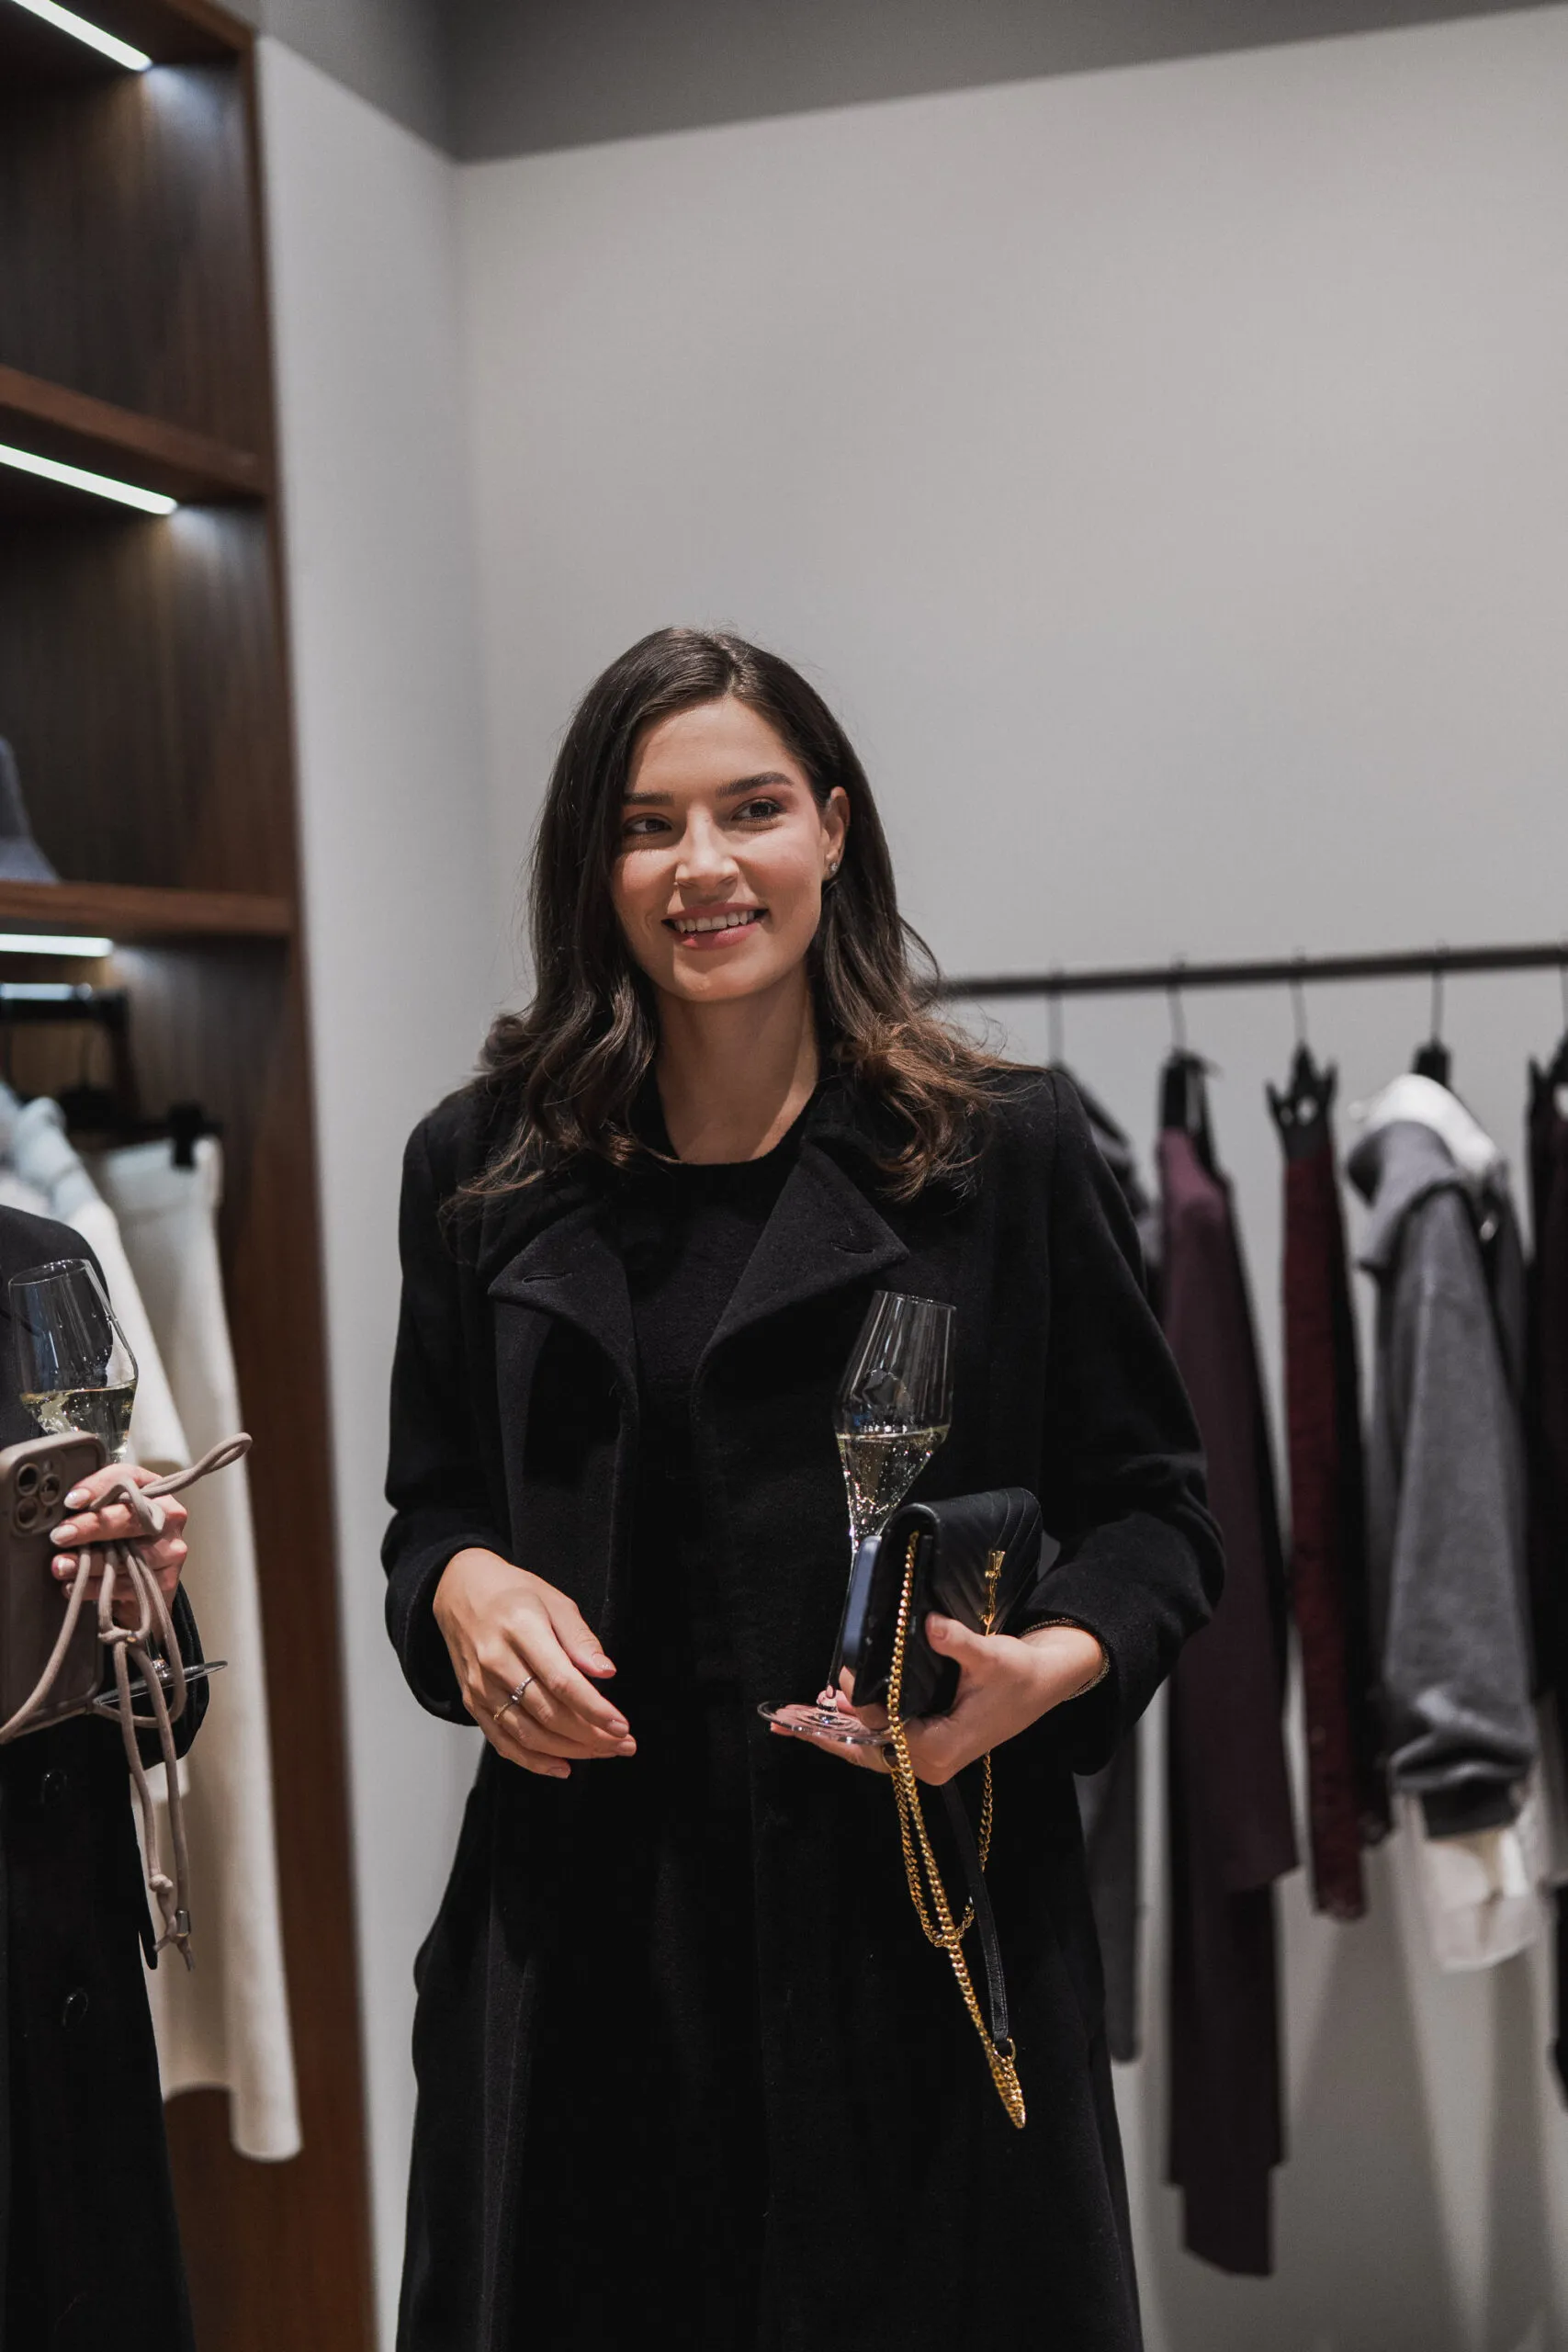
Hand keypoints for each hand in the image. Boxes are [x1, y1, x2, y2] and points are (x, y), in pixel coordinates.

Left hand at [49, 1464, 189, 1625]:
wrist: (142, 1575)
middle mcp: (170, 1519)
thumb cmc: (124, 1534)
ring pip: (127, 1556)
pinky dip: (95, 1586)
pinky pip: (126, 1584)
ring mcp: (171, 1551)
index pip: (129, 1480)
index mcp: (156, 1492)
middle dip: (91, 1527)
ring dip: (89, 1562)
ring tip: (61, 1565)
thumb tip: (71, 1502)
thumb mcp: (112, 1508)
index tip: (71, 1502)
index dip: (99, 1489)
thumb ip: (97, 1498)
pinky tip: (72, 1584)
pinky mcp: (166, 1580)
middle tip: (61, 1535)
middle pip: (131, 1519)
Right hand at [433, 1547, 635, 1780]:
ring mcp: (480, 1686)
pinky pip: (502, 1741)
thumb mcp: (553, 1601)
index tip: (622, 1726)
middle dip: (591, 1735)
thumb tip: (606, 1672)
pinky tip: (562, 1766)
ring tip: (603, 1752)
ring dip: (570, 1751)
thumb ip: (580, 1638)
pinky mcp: (472, 1702)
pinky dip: (533, 1761)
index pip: (561, 1681)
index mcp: (520, 1629)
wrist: (459, 1591)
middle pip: (548, 1713)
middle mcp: (496, 1661)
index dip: (594, 1709)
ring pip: (528, 1734)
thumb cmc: (513, 1593)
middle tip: (623, 1744)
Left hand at [771, 1617, 1105, 1780]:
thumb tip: (927, 1624)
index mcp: (939, 1750)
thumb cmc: (1017, 1674)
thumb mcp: (992, 1656)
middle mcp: (927, 1763)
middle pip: (865, 1750)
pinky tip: (827, 1715)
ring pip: (867, 1749)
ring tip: (792, 1718)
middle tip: (784, 1718)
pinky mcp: (924, 1746)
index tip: (838, 1680)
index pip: (884, 1733)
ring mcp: (924, 1758)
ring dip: (831, 1732)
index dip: (858, 1708)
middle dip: (824, 1734)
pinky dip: (851, 1729)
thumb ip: (958, 1643)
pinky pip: (878, 1742)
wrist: (1041, 1684)